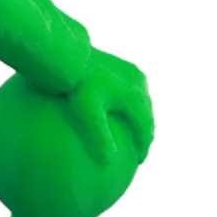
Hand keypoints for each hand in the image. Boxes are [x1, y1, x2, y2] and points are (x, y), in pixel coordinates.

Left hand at [65, 46, 155, 166]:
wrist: (69, 54)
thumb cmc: (76, 85)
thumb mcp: (87, 114)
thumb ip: (98, 137)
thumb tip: (106, 161)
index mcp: (135, 98)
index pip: (145, 130)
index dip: (143, 148)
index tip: (137, 162)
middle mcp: (139, 84)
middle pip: (147, 116)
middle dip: (144, 134)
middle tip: (137, 151)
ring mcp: (132, 73)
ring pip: (141, 103)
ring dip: (138, 120)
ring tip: (130, 133)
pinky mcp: (123, 66)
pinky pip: (130, 91)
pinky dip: (127, 106)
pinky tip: (114, 111)